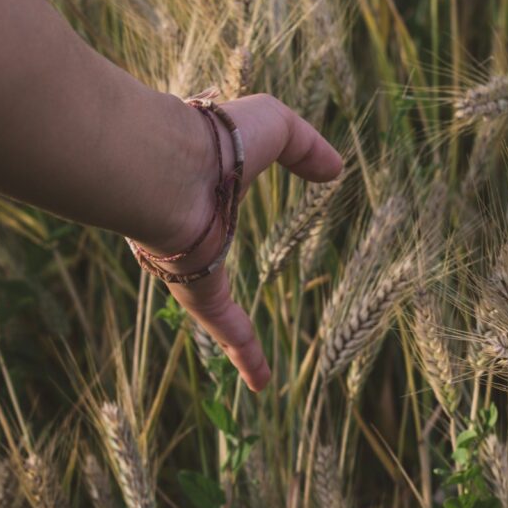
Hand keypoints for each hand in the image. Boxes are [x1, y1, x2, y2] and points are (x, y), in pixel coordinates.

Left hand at [136, 94, 341, 391]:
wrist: (172, 167)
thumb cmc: (218, 139)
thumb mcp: (273, 126)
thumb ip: (305, 145)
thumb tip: (335, 169)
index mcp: (205, 187)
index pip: (215, 206)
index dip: (225, 212)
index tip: (228, 221)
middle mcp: (190, 228)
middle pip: (203, 261)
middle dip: (208, 274)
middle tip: (227, 293)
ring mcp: (190, 262)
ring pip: (212, 303)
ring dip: (227, 332)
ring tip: (250, 364)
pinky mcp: (195, 289)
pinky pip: (224, 325)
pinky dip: (244, 352)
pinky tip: (261, 381)